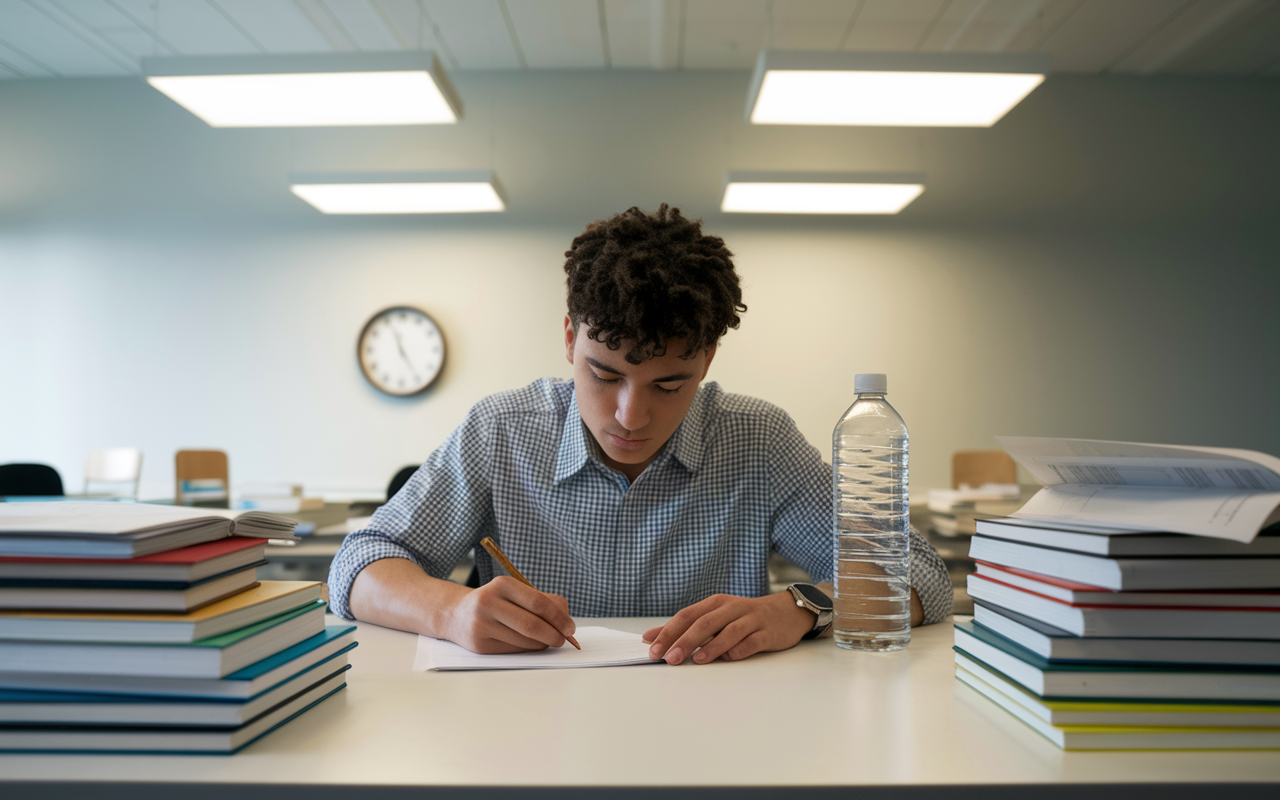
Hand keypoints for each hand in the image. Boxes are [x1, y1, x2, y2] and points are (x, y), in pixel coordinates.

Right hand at [445, 576, 575, 653]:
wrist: (457, 615)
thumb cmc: (496, 603)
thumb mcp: (516, 592)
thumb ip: (544, 601)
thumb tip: (566, 622)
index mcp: (502, 585)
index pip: (538, 602)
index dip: (559, 617)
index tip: (570, 628)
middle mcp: (488, 603)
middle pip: (531, 624)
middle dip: (554, 635)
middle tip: (564, 640)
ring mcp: (481, 625)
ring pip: (524, 641)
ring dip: (542, 644)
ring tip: (546, 640)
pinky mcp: (480, 645)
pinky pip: (513, 651)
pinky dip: (527, 649)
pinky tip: (529, 644)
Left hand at [642, 592, 813, 664]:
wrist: (785, 612)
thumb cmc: (744, 617)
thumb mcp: (715, 617)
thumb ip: (685, 628)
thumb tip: (651, 637)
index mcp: (715, 603)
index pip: (687, 615)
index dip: (668, 632)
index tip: (653, 649)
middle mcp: (731, 608)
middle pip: (704, 623)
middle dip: (684, 641)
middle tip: (669, 658)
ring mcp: (751, 619)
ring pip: (728, 631)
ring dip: (711, 646)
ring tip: (696, 660)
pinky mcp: (767, 632)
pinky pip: (752, 641)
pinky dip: (739, 649)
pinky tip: (729, 657)